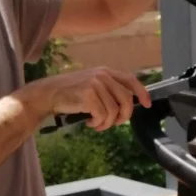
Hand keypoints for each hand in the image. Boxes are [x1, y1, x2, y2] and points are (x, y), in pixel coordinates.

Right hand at [23, 68, 150, 131]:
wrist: (48, 93)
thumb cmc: (70, 92)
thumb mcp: (92, 84)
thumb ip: (109, 90)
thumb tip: (128, 105)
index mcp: (106, 71)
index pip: (131, 79)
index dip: (142, 93)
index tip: (147, 104)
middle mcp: (102, 75)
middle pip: (126, 99)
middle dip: (124, 116)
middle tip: (115, 123)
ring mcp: (96, 84)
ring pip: (114, 111)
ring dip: (108, 123)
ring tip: (98, 124)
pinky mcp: (88, 95)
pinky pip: (103, 116)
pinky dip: (98, 124)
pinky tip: (90, 123)